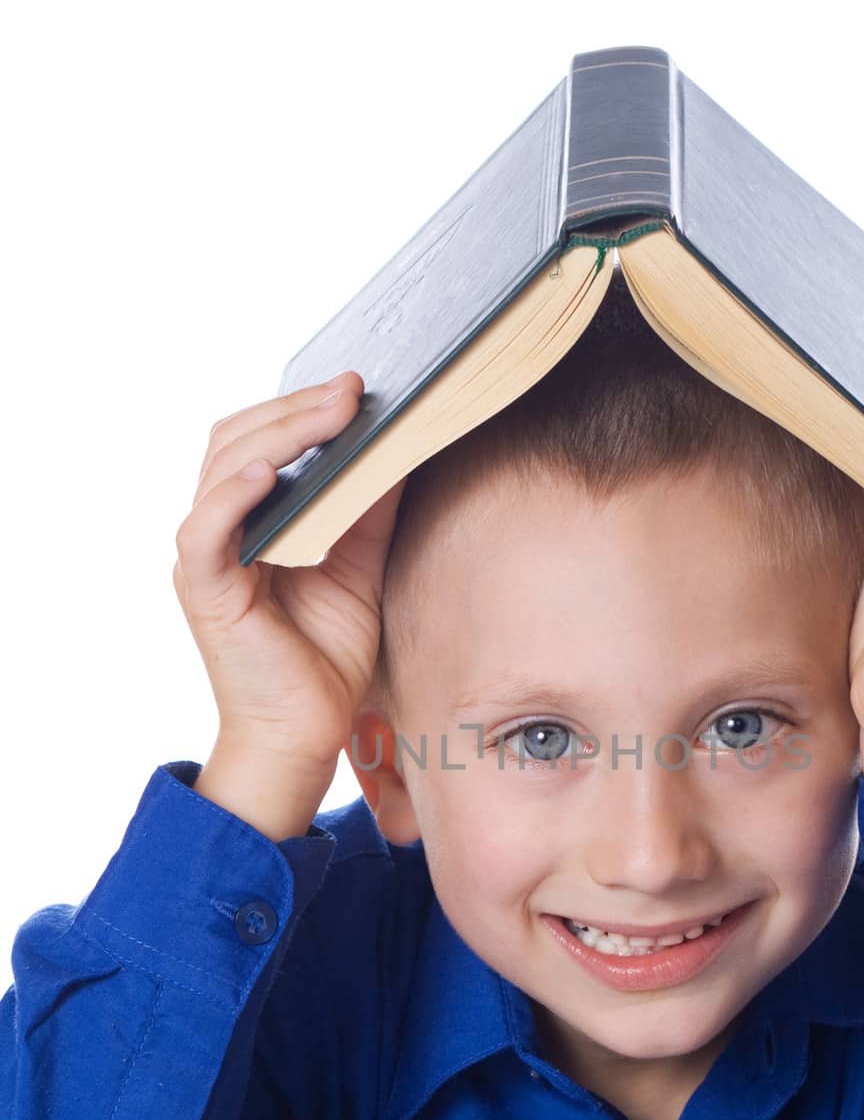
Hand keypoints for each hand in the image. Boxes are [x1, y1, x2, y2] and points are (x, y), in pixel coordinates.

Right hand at [172, 370, 405, 776]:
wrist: (306, 734)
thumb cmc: (326, 657)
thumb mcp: (360, 565)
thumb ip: (370, 509)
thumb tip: (403, 447)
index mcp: (250, 519)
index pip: (260, 440)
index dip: (301, 407)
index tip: (357, 385)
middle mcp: (220, 529)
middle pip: (238, 441)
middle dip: (298, 408)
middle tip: (354, 389)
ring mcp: (207, 558)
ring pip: (223, 469)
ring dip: (278, 434)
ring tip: (330, 412)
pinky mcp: (207, 590)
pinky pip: (206, 529)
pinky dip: (233, 495)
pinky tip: (268, 472)